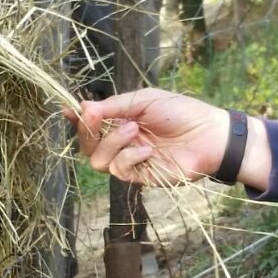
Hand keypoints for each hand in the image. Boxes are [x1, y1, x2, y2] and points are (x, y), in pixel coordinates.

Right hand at [65, 89, 270, 188]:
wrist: (209, 135)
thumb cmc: (181, 112)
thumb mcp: (144, 100)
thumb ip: (114, 106)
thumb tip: (82, 106)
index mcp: (121, 120)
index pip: (90, 123)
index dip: (76, 120)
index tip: (68, 111)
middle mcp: (121, 142)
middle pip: (87, 145)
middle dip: (87, 131)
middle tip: (96, 116)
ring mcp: (129, 160)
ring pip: (98, 160)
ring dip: (111, 143)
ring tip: (134, 130)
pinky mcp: (140, 177)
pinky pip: (119, 170)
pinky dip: (129, 158)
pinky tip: (147, 151)